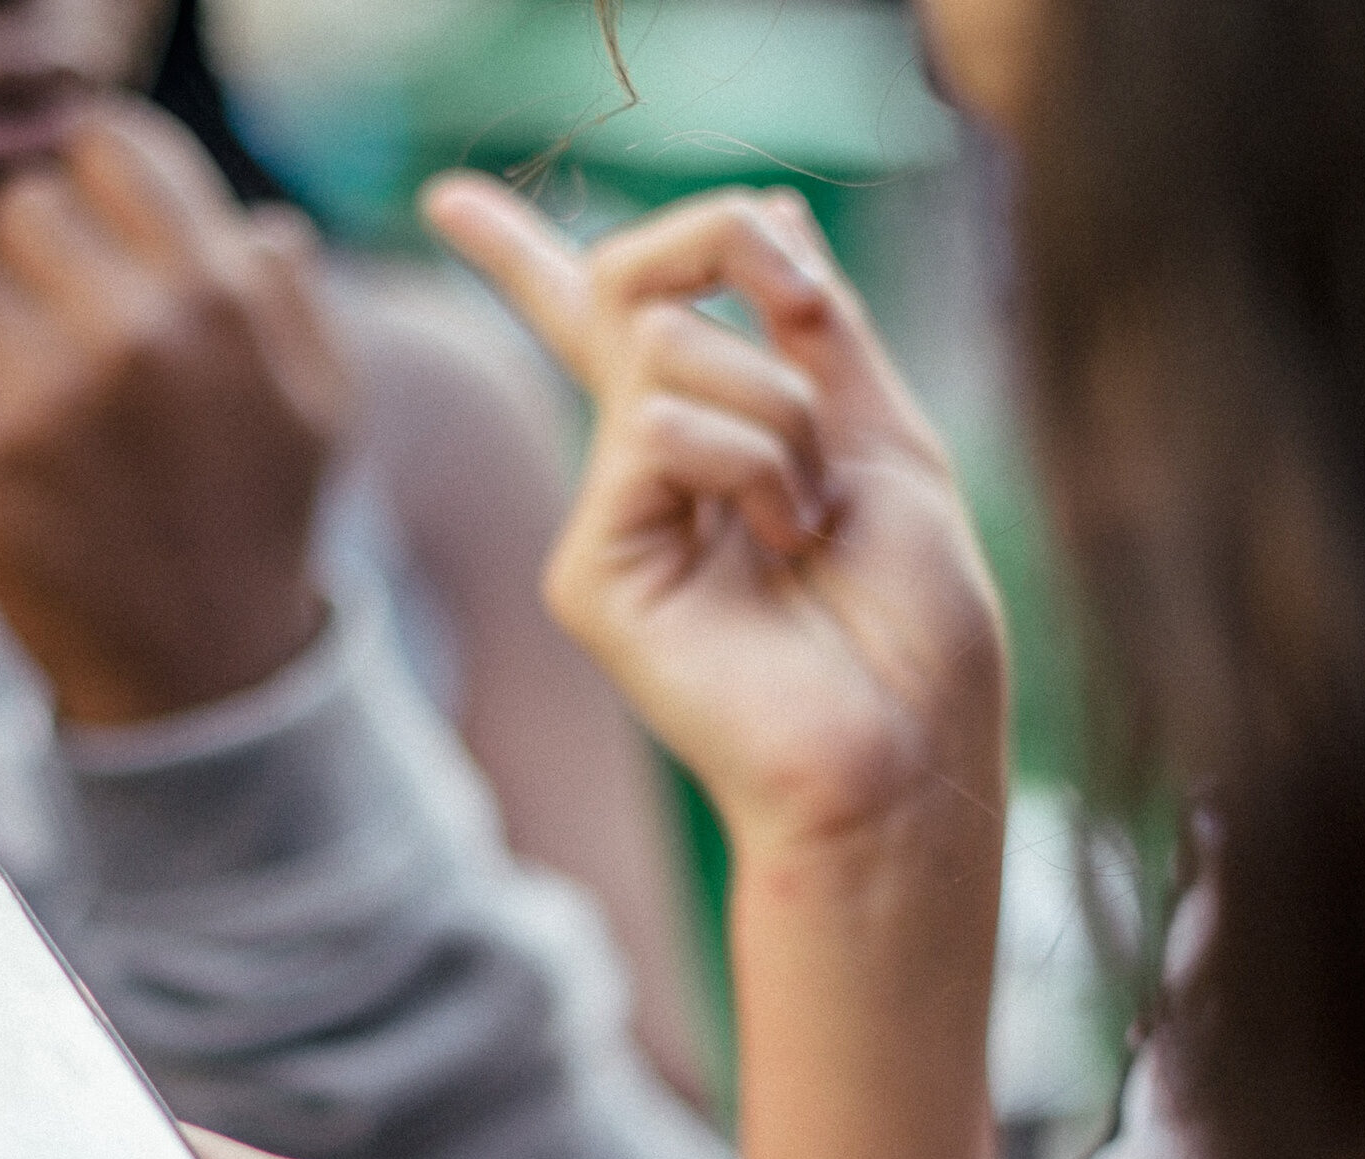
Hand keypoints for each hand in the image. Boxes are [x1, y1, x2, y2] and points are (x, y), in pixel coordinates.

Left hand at [0, 100, 345, 723]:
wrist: (197, 670)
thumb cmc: (257, 516)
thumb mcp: (321, 399)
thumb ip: (287, 292)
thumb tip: (249, 217)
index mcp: (222, 296)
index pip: (106, 143)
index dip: (94, 182)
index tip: (97, 233)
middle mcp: (131, 333)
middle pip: (17, 204)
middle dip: (32, 257)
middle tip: (59, 322)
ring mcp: (43, 399)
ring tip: (32, 393)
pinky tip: (8, 455)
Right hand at [421, 174, 1004, 860]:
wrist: (909, 748)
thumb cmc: (916, 623)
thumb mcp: (888, 437)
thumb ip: (819, 330)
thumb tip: (770, 211)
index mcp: (709, 440)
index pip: (604, 324)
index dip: (522, 256)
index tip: (448, 203)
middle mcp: (643, 471)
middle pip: (637, 285)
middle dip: (723, 247)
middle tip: (805, 303)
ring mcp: (612, 516)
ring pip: (666, 348)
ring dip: (782, 412)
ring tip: (812, 519)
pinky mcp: (591, 569)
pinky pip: (658, 429)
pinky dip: (752, 466)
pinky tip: (784, 543)